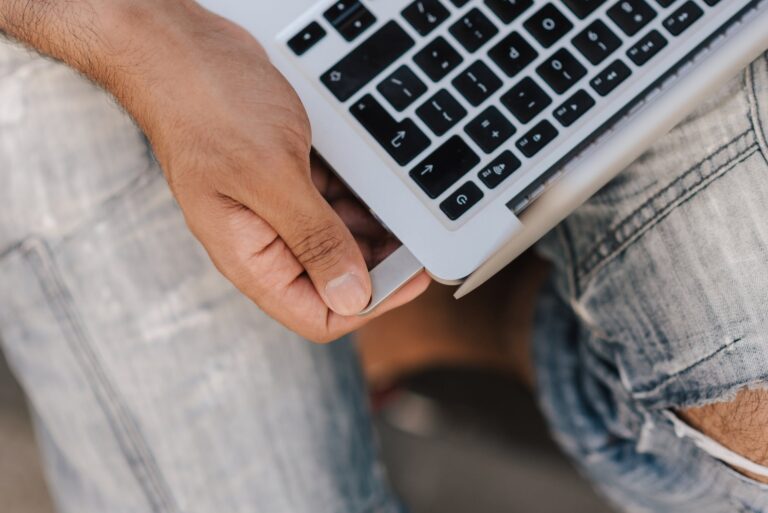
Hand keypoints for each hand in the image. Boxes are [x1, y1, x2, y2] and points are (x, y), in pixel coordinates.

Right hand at [0, 1, 429, 340]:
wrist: (178, 49)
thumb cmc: (207, 107)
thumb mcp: (271, 176)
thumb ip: (314, 239)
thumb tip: (352, 297)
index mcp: (251, 258)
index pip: (316, 314)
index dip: (368, 303)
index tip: (411, 275)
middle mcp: (261, 243)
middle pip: (331, 282)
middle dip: (378, 267)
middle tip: (417, 243)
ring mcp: (272, 212)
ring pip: (334, 244)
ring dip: (372, 235)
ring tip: (405, 219)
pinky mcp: (282, 182)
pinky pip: (329, 207)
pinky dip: (357, 204)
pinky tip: (379, 191)